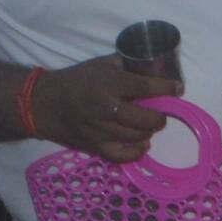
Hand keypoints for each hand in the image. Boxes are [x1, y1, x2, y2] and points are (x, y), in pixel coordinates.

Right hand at [32, 55, 176, 160]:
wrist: (43, 104)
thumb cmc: (76, 80)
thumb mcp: (99, 64)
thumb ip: (125, 65)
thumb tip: (152, 66)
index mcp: (107, 84)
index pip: (144, 87)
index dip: (165, 89)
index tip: (178, 89)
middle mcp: (104, 108)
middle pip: (144, 118)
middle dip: (159, 117)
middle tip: (161, 113)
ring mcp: (99, 130)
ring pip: (136, 136)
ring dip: (148, 131)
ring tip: (149, 125)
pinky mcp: (94, 146)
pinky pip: (122, 155)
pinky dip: (136, 151)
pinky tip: (142, 144)